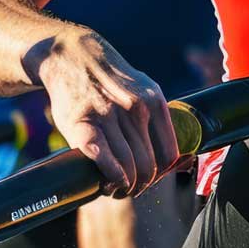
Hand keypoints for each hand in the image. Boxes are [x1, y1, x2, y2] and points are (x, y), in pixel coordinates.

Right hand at [37, 29, 177, 197]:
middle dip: (141, 184)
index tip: (149, 179)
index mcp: (154, 102)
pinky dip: (111, 176)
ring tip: (116, 189)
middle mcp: (135, 109)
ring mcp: (108, 116)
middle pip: (149, 164)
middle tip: (130, 189)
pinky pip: (104, 159)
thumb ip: (156, 119)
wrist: (71, 57)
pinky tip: (108, 182)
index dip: (161, 174)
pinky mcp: (82, 124)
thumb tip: (177, 157)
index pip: (169, 153)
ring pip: (128, 167)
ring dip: (124, 186)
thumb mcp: (141, 90)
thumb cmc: (107, 82)